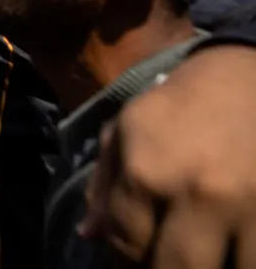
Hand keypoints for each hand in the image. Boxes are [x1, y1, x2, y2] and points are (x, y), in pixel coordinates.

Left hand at [81, 45, 255, 265]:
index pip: (127, 245)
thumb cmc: (176, 105)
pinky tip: (228, 247)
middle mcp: (199, 195)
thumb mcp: (124, 132)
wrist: (244, 79)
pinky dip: (240, 258)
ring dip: (211, 267)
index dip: (125, 259)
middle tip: (164, 256)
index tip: (133, 253)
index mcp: (149, 173)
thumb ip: (103, 187)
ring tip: (201, 253)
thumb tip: (89, 236)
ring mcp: (250, 207)